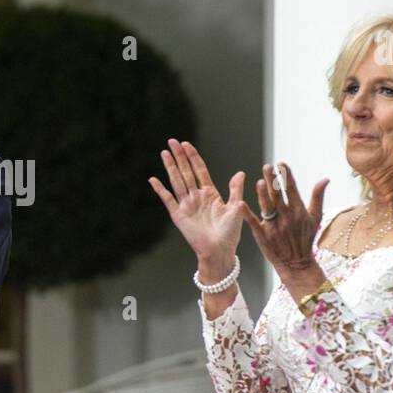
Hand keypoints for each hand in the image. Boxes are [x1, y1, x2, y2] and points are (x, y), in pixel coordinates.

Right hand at [148, 138, 245, 263]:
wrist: (220, 251)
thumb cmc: (230, 233)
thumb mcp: (236, 208)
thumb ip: (235, 190)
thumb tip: (240, 172)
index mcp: (210, 194)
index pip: (199, 170)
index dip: (193, 157)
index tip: (187, 144)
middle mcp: (196, 197)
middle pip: (186, 171)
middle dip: (179, 156)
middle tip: (172, 141)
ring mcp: (186, 205)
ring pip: (176, 181)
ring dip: (170, 167)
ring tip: (164, 153)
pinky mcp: (178, 215)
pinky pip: (167, 199)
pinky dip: (160, 190)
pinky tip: (153, 179)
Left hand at [239, 161, 327, 277]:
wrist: (296, 263)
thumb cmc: (306, 239)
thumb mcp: (315, 218)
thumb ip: (318, 197)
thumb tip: (325, 179)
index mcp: (298, 211)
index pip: (292, 189)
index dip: (286, 175)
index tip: (281, 164)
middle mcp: (286, 217)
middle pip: (278, 195)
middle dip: (273, 180)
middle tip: (267, 166)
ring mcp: (274, 227)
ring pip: (267, 207)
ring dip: (263, 194)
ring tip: (260, 181)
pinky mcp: (262, 235)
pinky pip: (253, 222)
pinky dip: (247, 213)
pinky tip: (240, 203)